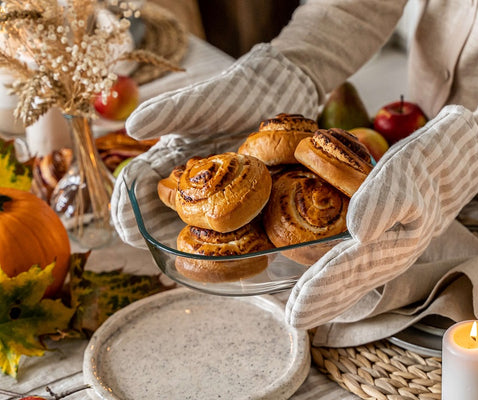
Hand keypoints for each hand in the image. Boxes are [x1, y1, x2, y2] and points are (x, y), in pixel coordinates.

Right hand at [112, 44, 318, 245]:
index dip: (127, 201)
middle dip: (147, 224)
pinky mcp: (246, 190)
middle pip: (161, 204)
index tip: (122, 222)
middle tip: (136, 242)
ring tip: (169, 250)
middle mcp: (192, 174)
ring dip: (177, 232)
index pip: (140, 180)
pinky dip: (219, 230)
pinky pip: (230, 213)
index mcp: (173, 154)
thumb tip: (132, 128)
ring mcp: (219, 185)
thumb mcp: (198, 102)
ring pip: (192, 215)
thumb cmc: (232, 92)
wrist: (276, 89)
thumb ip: (167, 112)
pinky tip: (218, 245)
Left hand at [285, 105, 477, 328]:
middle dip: (319, 303)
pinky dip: (340, 285)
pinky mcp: (386, 246)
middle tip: (291, 321)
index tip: (297, 307)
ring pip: (353, 283)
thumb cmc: (423, 166)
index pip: (350, 270)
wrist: (450, 162)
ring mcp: (390, 254)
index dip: (322, 289)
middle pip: (349, 285)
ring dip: (327, 299)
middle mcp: (392, 256)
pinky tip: (329, 292)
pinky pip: (358, 272)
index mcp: (395, 244)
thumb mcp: (401, 176)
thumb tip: (358, 233)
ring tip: (302, 315)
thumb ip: (382, 205)